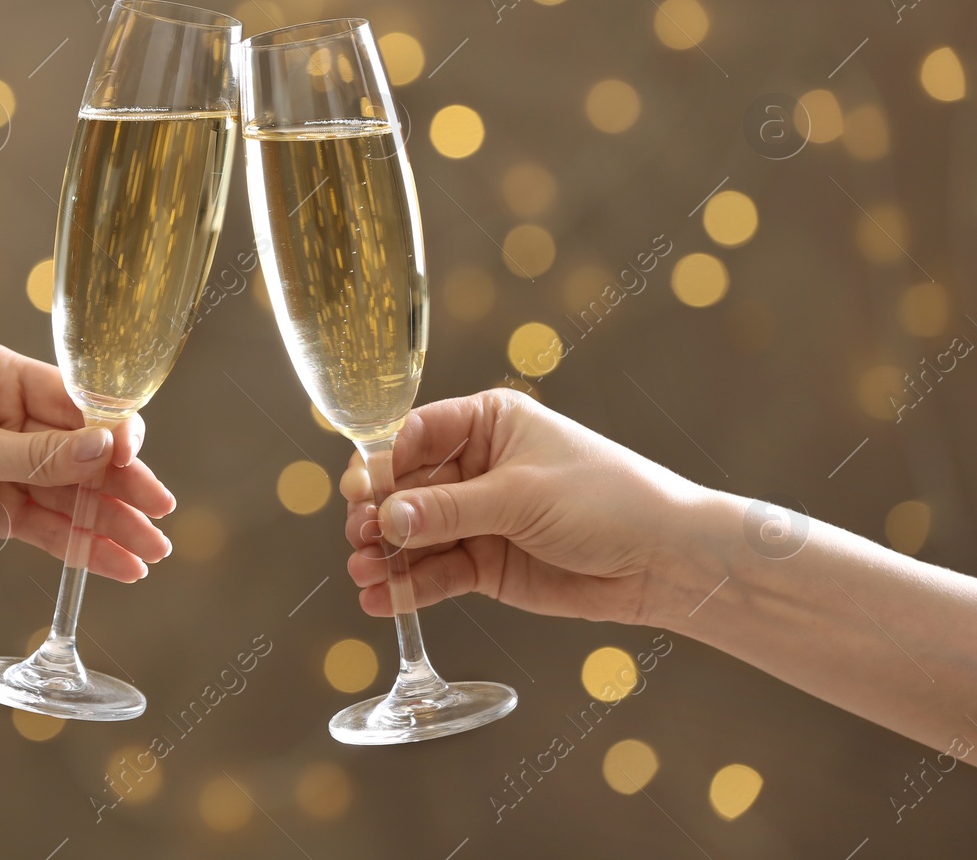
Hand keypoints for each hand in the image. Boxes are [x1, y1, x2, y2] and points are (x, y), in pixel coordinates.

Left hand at [0, 341, 173, 587]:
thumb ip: (38, 455)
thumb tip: (106, 447)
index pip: (71, 400)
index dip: (110, 433)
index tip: (139, 462)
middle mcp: (3, 417)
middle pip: (78, 451)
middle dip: (120, 485)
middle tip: (161, 515)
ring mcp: (1, 466)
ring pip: (70, 495)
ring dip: (109, 522)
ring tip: (152, 553)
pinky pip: (49, 527)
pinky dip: (81, 546)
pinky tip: (117, 565)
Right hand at [342, 388, 709, 625]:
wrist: (664, 561)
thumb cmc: (607, 501)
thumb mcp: (521, 496)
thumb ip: (448, 509)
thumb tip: (385, 519)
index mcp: (487, 422)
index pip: (414, 435)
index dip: (382, 462)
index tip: (358, 492)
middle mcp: (475, 466)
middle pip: (406, 488)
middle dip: (379, 515)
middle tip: (358, 538)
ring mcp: (478, 517)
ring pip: (416, 535)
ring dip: (387, 555)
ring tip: (363, 575)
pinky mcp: (485, 564)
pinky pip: (436, 573)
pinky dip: (408, 588)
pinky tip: (380, 601)